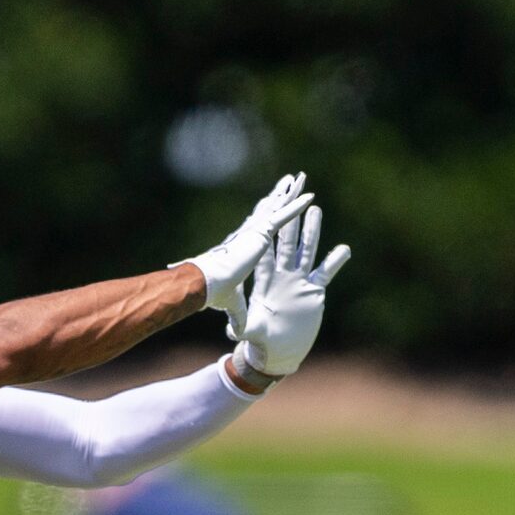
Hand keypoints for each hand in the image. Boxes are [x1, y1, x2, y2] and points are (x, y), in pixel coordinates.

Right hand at [177, 172, 313, 328]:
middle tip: (288, 183)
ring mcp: (257, 235)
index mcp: (249, 252)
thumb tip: (234, 335)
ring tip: (300, 178)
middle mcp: (254, 239)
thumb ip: (239, 317)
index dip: (267, 218)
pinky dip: (295, 207)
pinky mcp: (260, 236)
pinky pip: (283, 218)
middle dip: (279, 197)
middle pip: (271, 213)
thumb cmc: (213, 294)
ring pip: (278, 210)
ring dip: (289, 194)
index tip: (271, 209)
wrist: (205, 287)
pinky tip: (309, 196)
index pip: (261, 232)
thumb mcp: (233, 306)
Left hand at [234, 203, 351, 380]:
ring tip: (315, 209)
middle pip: (287, 244)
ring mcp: (299, 282)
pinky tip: (344, 248)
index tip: (269, 214)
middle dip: (290, 222)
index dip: (267, 233)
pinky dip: (334, 261)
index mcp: (265, 282)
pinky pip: (326, 273)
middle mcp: (282, 277)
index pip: (266, 253)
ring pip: (306, 251)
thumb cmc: (262, 341)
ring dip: (312, 232)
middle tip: (292, 199)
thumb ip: (244, 328)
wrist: (278, 351)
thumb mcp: (251, 332)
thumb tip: (232, 331)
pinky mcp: (314, 292)